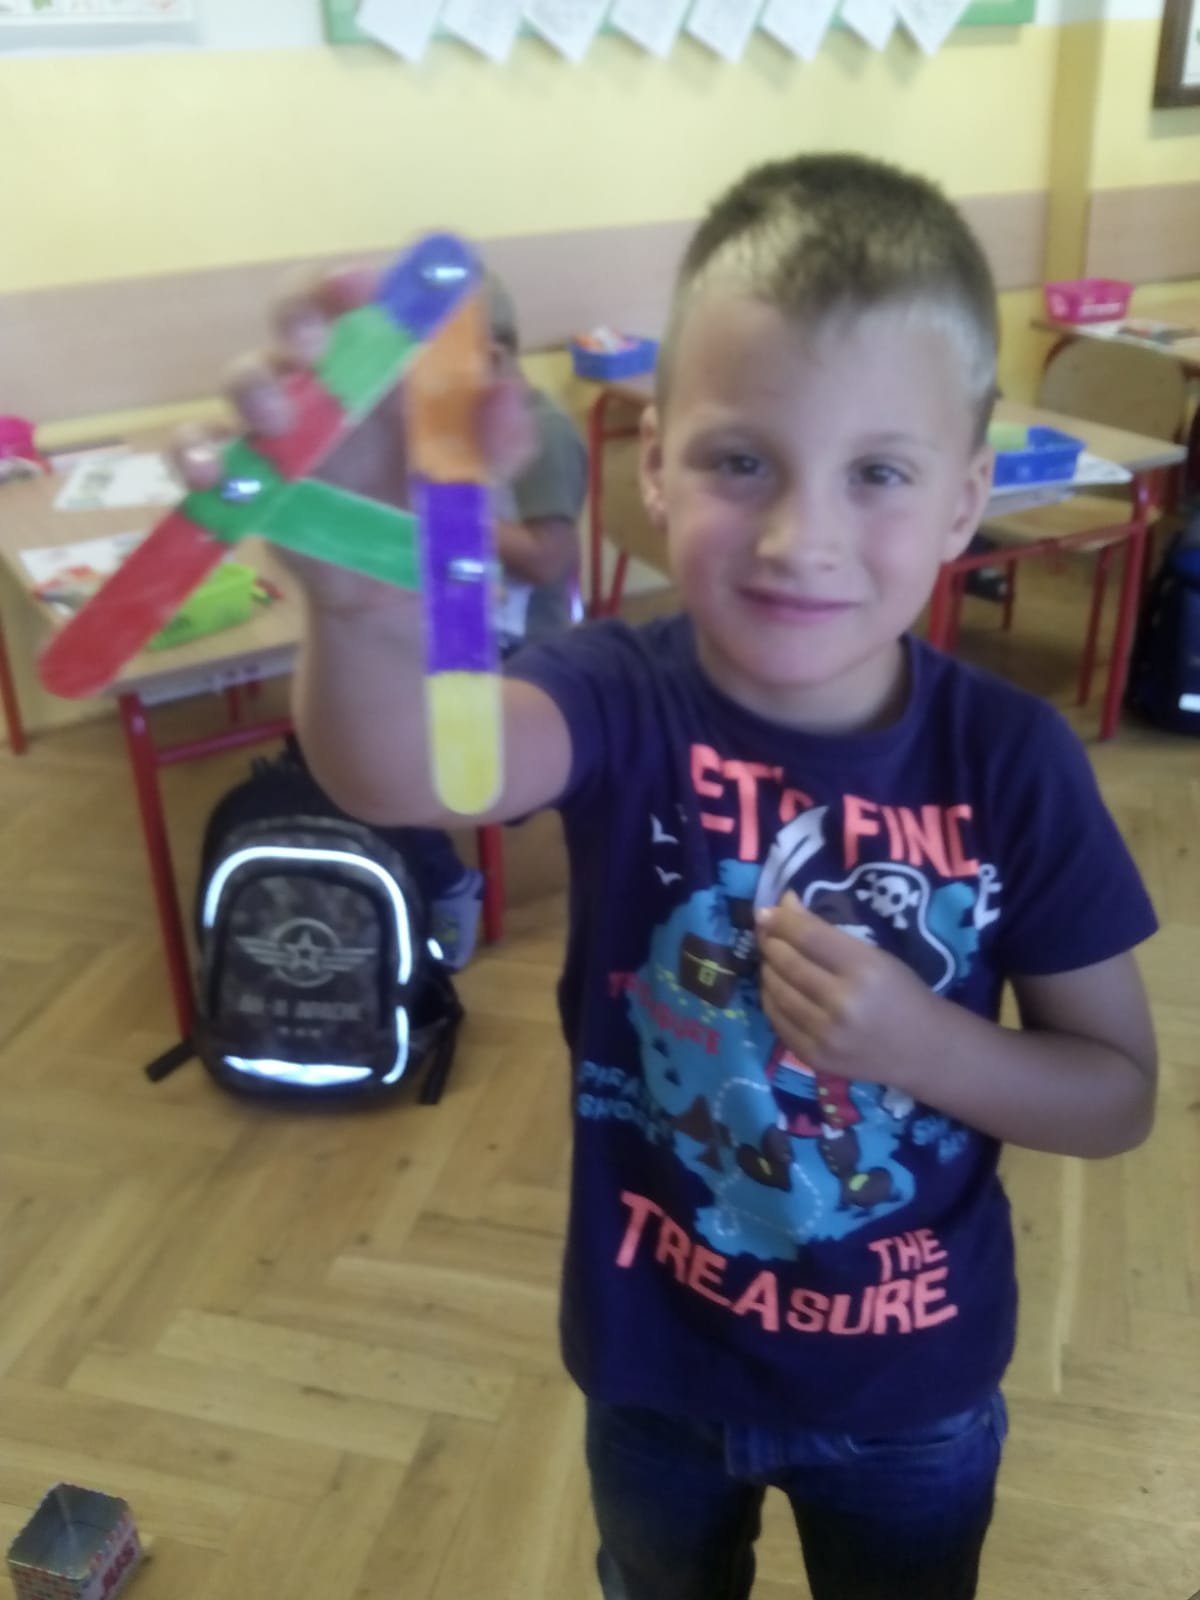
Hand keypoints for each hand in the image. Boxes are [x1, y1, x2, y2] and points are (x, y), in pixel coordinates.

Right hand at [172, 266, 536, 617]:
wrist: (396, 592)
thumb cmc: (437, 509)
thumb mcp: (484, 476)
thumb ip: (504, 437)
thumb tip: (505, 390)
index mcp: (389, 358)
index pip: (371, 292)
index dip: (366, 278)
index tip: (367, 288)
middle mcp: (328, 373)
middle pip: (298, 310)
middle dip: (299, 312)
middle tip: (313, 345)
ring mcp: (280, 422)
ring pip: (245, 375)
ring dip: (253, 386)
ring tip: (275, 420)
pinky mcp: (245, 473)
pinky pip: (204, 449)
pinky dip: (196, 453)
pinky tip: (211, 471)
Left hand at [757, 891, 936, 1091]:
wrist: (925, 1050)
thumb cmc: (903, 993)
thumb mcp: (876, 955)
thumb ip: (828, 934)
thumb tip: (783, 906)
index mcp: (864, 969)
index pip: (808, 937)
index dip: (781, 920)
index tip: (766, 911)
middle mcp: (842, 1003)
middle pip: (787, 963)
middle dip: (770, 942)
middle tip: (766, 931)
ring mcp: (825, 1035)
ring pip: (776, 991)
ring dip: (767, 969)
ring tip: (771, 957)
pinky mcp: (814, 1057)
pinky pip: (777, 1021)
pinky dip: (770, 998)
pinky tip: (776, 986)